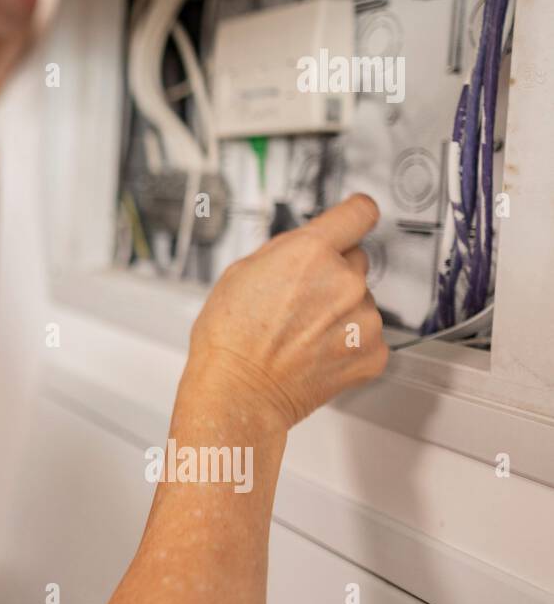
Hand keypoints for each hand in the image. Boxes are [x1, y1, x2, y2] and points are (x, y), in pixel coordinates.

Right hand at [184, 194, 388, 433]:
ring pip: (361, 300)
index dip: (355, 216)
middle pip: (356, 260)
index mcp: (310, 252)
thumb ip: (284, 251)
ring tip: (302, 331)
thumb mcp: (241, 271)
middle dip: (333, 272)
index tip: (355, 220)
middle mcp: (344, 281)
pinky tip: (316, 350)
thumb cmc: (230, 338)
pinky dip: (348, 341)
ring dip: (341, 310)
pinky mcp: (373, 352)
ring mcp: (363, 319)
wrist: (239, 391)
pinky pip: (369, 335)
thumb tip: (304, 246)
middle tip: (301, 298)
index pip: (360, 213)